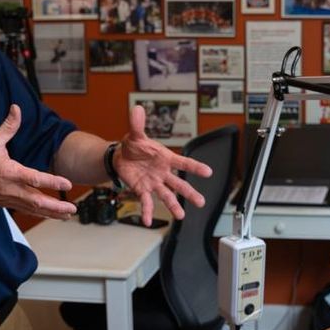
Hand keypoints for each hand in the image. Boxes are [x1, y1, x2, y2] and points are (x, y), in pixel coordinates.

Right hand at [0, 104, 75, 218]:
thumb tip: (16, 109)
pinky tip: (51, 215)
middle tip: (72, 209)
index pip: (34, 178)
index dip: (52, 182)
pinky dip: (40, 214)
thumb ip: (8, 126)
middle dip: (56, 206)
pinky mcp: (6, 203)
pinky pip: (26, 210)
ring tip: (67, 215)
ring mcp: (8, 198)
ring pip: (33, 209)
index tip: (67, 184)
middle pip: (37, 201)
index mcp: (8, 172)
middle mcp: (10, 188)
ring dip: (51, 213)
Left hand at [115, 104, 212, 224]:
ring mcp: (154, 183)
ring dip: (174, 206)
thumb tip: (137, 109)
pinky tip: (147, 221)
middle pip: (179, 184)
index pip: (183, 162)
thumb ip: (138, 124)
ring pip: (167, 196)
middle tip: (201, 201)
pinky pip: (146, 202)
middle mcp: (163, 173)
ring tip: (181, 216)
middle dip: (190, 193)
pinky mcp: (143, 190)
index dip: (195, 167)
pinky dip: (147, 211)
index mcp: (165, 158)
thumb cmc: (134, 146)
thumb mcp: (135, 135)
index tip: (208, 172)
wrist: (121, 157)